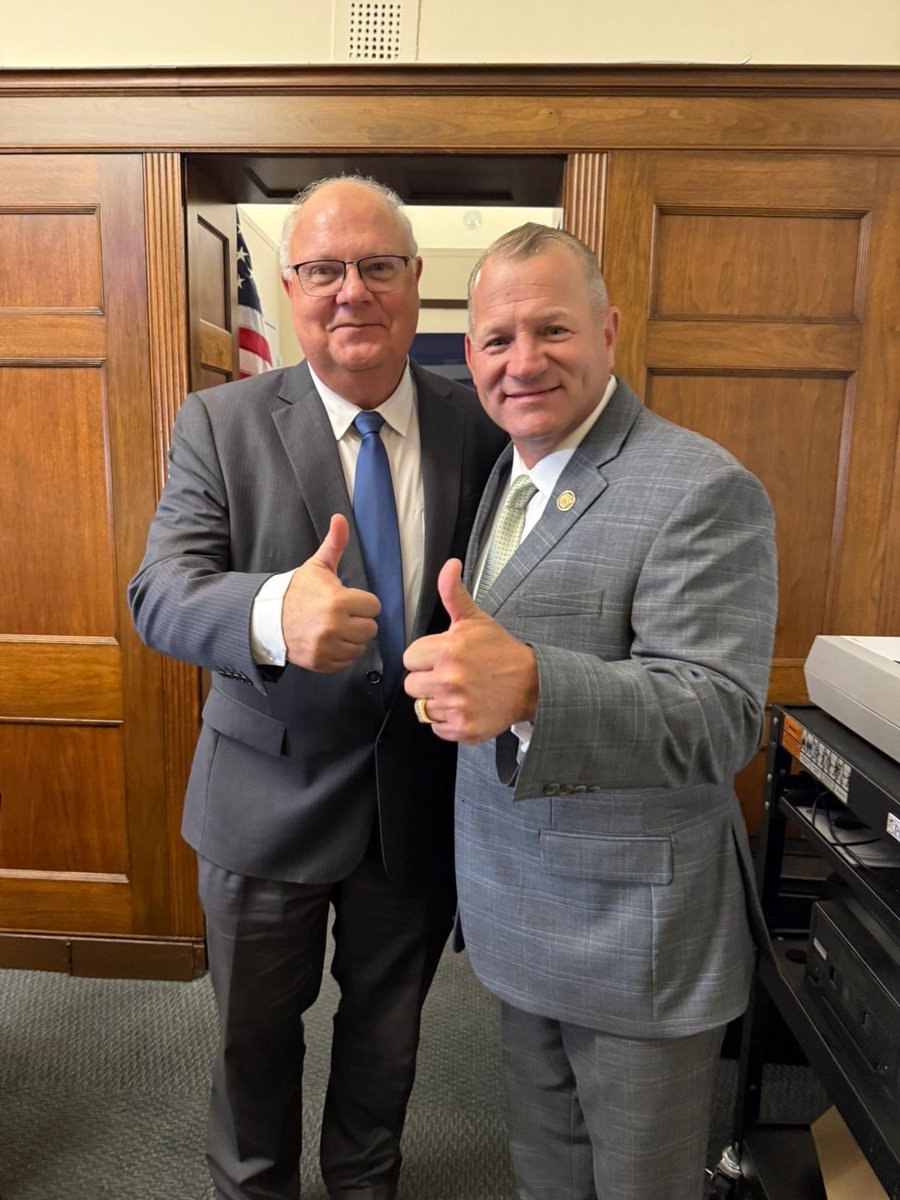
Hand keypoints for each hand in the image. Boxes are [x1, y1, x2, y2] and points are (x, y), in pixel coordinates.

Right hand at [282, 514, 380, 670]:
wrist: (268, 618)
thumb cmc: (298, 591)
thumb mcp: (317, 566)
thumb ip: (335, 543)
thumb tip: (340, 518)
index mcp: (338, 601)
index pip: (374, 606)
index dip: (363, 602)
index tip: (349, 600)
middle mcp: (334, 626)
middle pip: (370, 629)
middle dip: (359, 620)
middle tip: (343, 615)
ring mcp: (327, 647)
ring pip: (360, 646)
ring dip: (351, 638)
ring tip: (335, 628)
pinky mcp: (321, 662)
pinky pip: (346, 662)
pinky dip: (340, 654)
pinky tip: (329, 641)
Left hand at [403, 559, 537, 743]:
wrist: (531, 684)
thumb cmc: (500, 651)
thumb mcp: (475, 619)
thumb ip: (453, 593)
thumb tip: (449, 565)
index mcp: (448, 649)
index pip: (409, 659)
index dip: (424, 658)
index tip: (443, 657)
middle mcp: (449, 679)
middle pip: (411, 686)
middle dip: (427, 680)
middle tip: (450, 675)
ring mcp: (456, 706)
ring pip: (423, 707)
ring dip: (438, 701)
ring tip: (460, 691)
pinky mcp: (464, 728)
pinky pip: (437, 727)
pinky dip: (448, 720)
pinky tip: (465, 706)